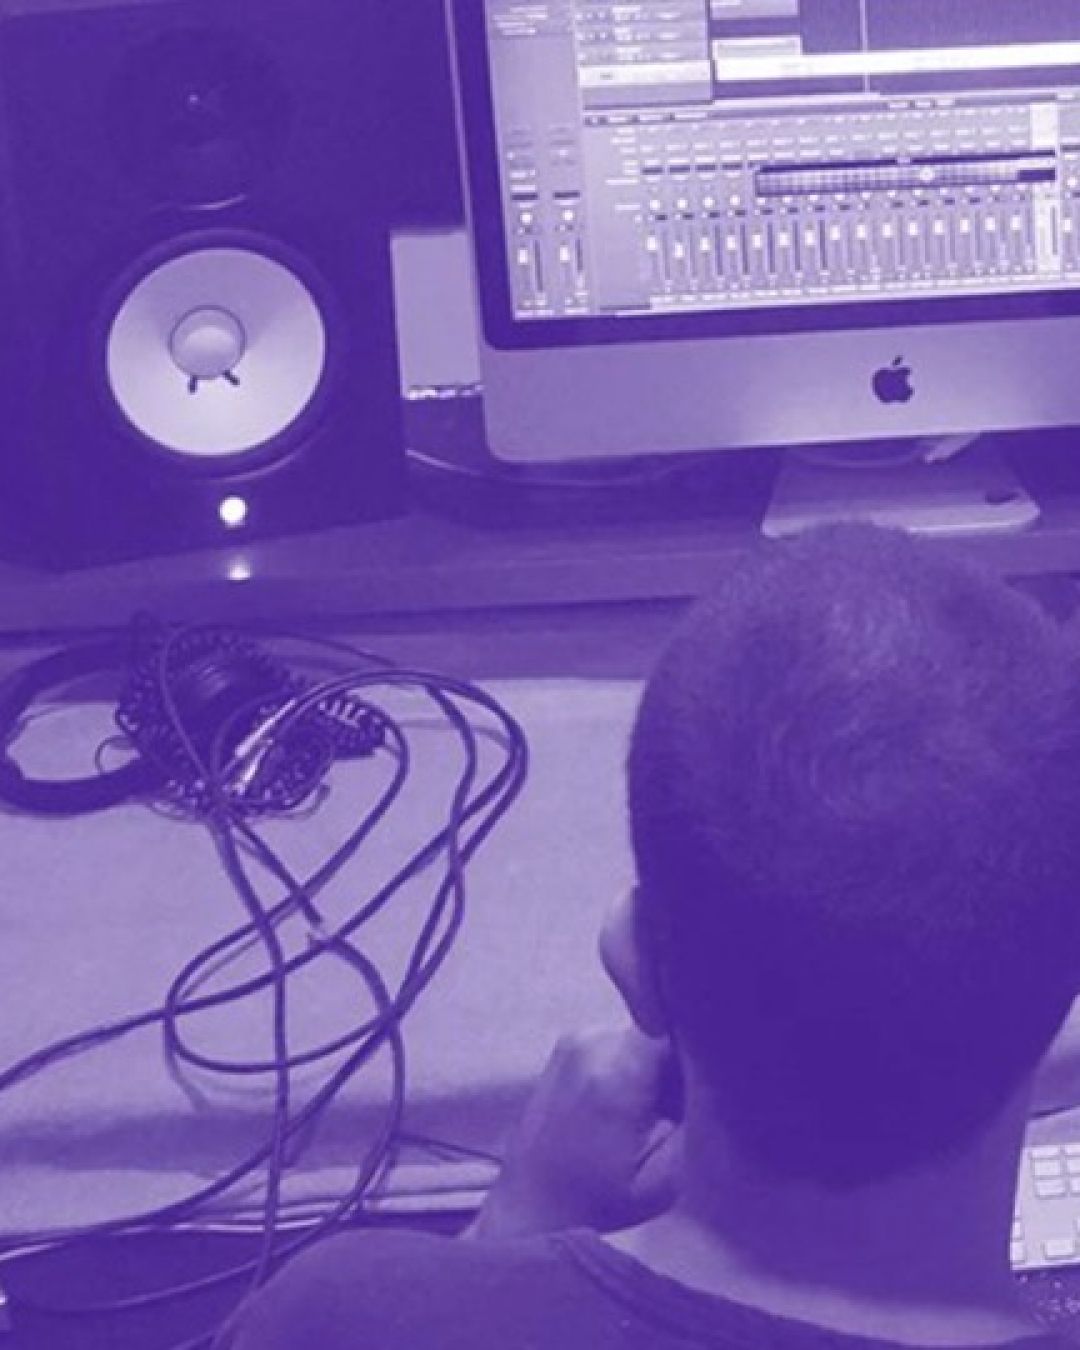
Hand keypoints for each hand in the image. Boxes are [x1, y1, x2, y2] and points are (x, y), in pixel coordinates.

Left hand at [468, 1026, 682, 1239]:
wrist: (535, 1203)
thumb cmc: (602, 1198)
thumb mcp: (666, 1174)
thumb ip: (693, 1115)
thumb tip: (705, 1072)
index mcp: (617, 1071)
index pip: (677, 1028)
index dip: (697, 1051)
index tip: (696, 1087)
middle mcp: (591, 1041)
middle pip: (659, 1030)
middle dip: (674, 1064)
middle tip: (671, 1109)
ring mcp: (574, 1037)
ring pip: (639, 1035)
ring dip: (650, 1065)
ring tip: (643, 1110)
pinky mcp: (566, 1043)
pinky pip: (617, 1041)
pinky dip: (629, 1064)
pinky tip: (620, 1104)